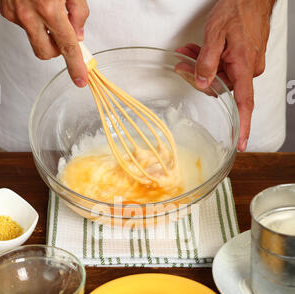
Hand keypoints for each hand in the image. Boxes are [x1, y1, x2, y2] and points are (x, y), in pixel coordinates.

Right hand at [0, 0, 89, 86]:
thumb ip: (78, 11)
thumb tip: (78, 32)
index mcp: (48, 8)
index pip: (67, 47)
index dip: (75, 65)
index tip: (80, 79)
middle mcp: (28, 14)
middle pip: (46, 52)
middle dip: (57, 49)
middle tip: (63, 33)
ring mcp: (14, 13)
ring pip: (34, 37)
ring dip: (44, 30)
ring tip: (46, 6)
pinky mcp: (5, 10)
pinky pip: (23, 24)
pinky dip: (32, 18)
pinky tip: (33, 1)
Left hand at [176, 0, 275, 151]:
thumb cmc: (238, 9)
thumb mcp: (216, 34)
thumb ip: (207, 61)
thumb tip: (201, 84)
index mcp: (244, 67)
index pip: (245, 104)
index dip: (244, 126)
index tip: (242, 144)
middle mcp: (249, 69)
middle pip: (221, 86)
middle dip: (199, 78)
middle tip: (182, 65)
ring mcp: (248, 64)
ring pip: (220, 75)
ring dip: (202, 67)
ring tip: (188, 52)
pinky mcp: (244, 58)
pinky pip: (225, 67)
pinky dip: (210, 61)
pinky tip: (198, 51)